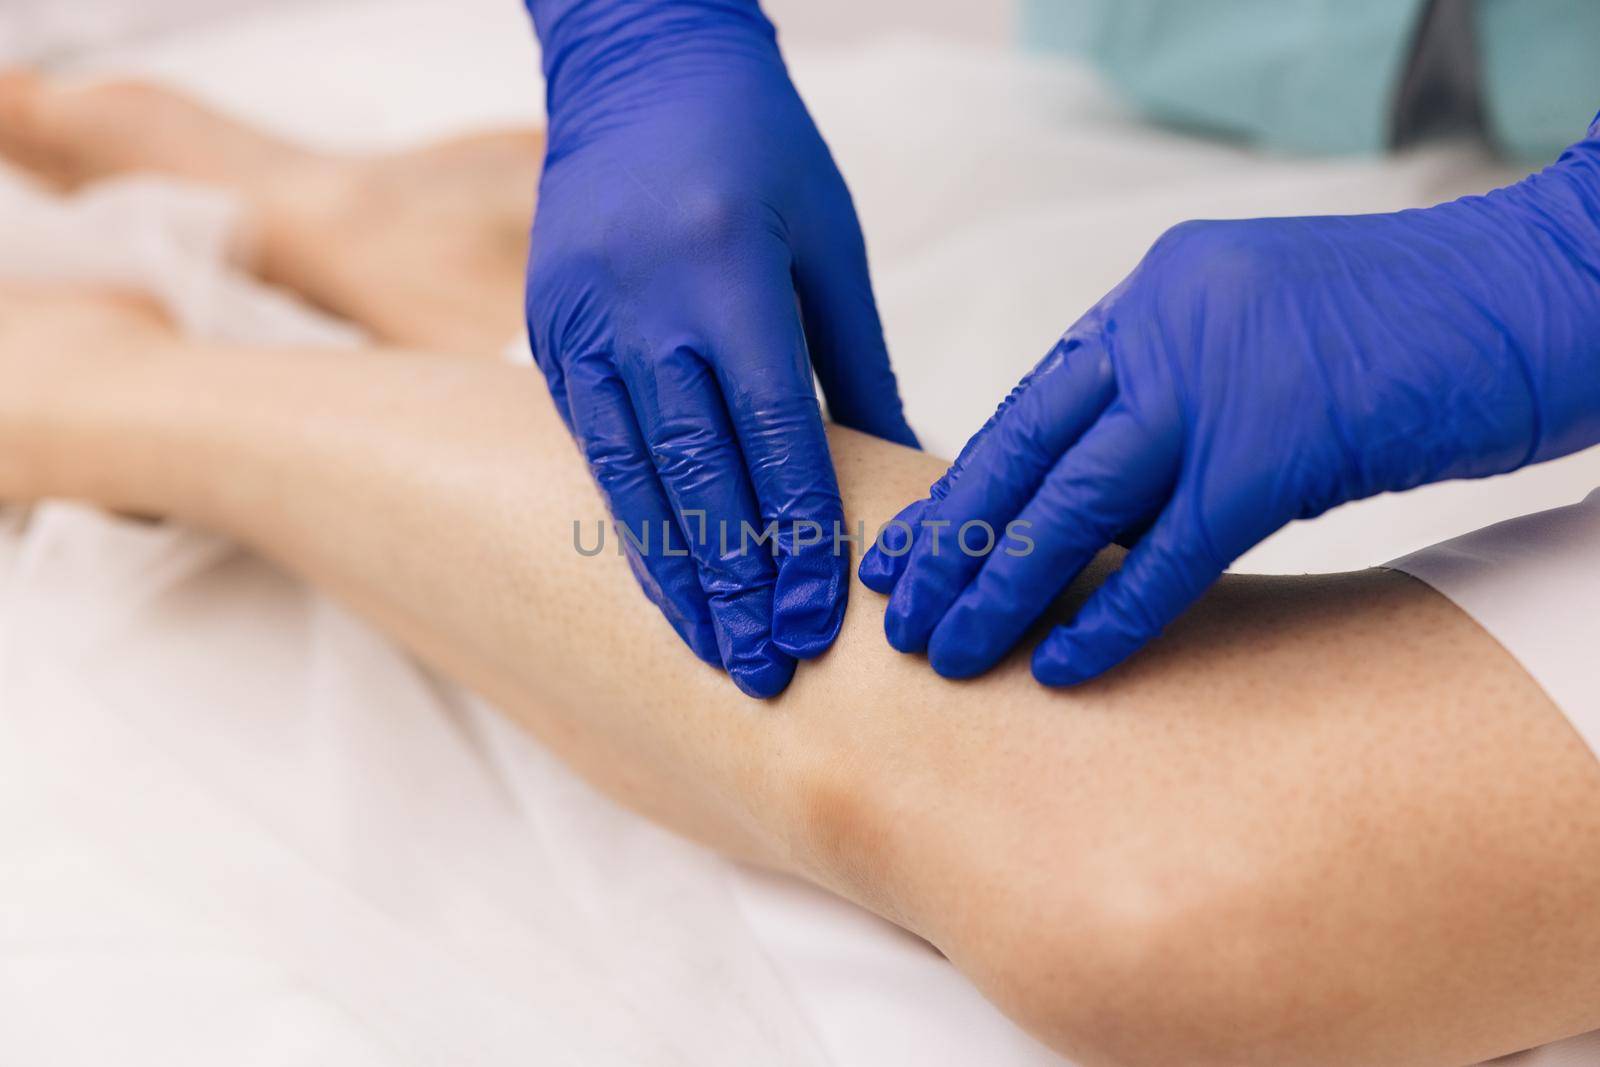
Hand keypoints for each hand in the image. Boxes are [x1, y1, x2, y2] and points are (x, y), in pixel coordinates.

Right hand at [525, 0, 915, 697]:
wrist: (637, 68)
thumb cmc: (761, 150)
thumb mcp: (829, 243)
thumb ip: (858, 364)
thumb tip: (904, 473)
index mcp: (726, 269)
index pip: (771, 434)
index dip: (799, 535)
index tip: (821, 619)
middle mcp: (643, 301)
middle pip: (696, 472)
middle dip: (735, 583)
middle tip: (767, 672)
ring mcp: (583, 319)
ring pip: (632, 476)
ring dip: (677, 576)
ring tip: (715, 655)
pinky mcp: (549, 332)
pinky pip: (592, 450)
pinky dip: (632, 523)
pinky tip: (661, 584)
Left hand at [862, 116, 1599, 685]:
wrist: (1543, 289)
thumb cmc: (1416, 325)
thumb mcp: (1263, 335)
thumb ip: (1178, 395)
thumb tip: (1107, 491)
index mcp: (1158, 296)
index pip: (1031, 407)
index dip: (965, 487)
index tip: (907, 549)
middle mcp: (1168, 326)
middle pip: (1023, 453)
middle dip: (951, 543)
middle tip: (896, 620)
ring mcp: (1218, 382)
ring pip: (1072, 504)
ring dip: (1002, 589)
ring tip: (950, 658)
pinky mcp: (1278, 447)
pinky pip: (1171, 551)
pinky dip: (1113, 615)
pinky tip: (1063, 667)